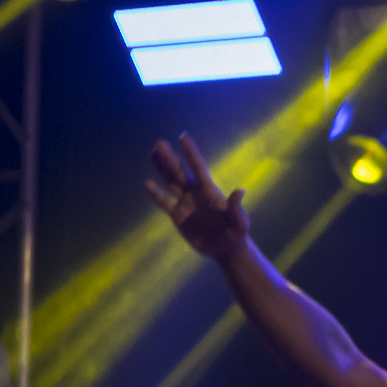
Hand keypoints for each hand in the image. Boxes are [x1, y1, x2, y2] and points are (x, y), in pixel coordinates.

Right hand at [147, 134, 249, 259]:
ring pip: (170, 182)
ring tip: (152, 153)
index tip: (183, 137)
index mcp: (210, 191)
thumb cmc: (236, 233)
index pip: (198, 168)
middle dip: (170, 158)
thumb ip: (236, 208)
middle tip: (159, 142)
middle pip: (180, 172)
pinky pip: (164, 202)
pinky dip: (155, 194)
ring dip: (161, 168)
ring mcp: (185, 203)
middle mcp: (195, 193)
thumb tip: (240, 191)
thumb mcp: (239, 222)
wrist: (225, 248)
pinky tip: (146, 183)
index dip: (191, 153)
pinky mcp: (178, 215)